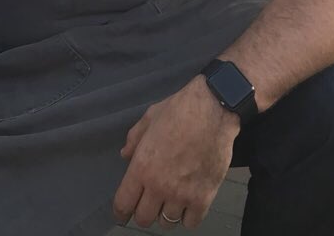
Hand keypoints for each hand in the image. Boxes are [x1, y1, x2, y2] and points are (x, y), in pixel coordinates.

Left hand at [112, 76, 239, 229]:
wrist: (213, 111)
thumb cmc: (178, 110)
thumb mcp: (149, 118)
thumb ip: (134, 139)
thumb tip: (125, 155)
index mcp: (142, 167)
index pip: (124, 204)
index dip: (120, 213)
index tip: (122, 215)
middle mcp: (159, 186)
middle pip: (144, 218)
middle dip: (143, 212)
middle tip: (149, 203)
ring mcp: (182, 195)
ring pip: (166, 223)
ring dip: (166, 213)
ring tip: (170, 200)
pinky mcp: (203, 198)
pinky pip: (190, 223)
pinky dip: (187, 216)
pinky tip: (188, 203)